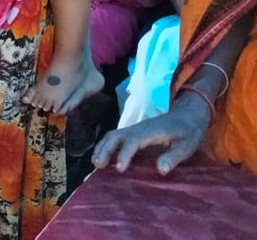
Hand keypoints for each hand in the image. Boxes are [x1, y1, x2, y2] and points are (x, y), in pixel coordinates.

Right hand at [92, 93, 210, 173]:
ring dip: (102, 148)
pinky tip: (103, 157)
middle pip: (115, 136)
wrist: (188, 114)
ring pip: (112, 135)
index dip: (124, 154)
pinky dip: (106, 146)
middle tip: (98, 165)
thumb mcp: (186, 146)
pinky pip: (115, 137)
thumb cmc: (188, 132)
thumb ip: (173, 157)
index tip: (119, 169)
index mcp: (151, 131)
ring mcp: (135, 129)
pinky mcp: (134, 132)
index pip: (132, 141)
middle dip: (105, 150)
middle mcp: (138, 128)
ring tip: (96, 163)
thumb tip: (161, 170)